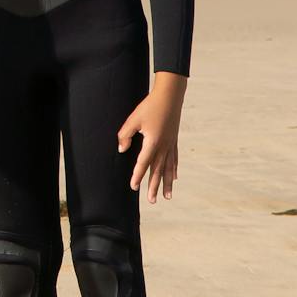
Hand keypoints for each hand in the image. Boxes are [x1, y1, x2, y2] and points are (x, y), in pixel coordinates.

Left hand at [119, 72, 186, 201]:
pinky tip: (174, 178)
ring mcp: (170, 144)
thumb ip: (125, 135)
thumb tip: (122, 150)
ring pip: (168, 168)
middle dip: (153, 186)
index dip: (137, 175)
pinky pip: (174, 159)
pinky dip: (173, 170)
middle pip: (157, 170)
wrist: (170, 96)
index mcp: (152, 142)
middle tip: (151, 201)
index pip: (143, 163)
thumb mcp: (133, 119)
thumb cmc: (150, 106)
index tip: (133, 187)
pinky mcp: (174, 140)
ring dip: (166, 183)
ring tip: (166, 197)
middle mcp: (163, 146)